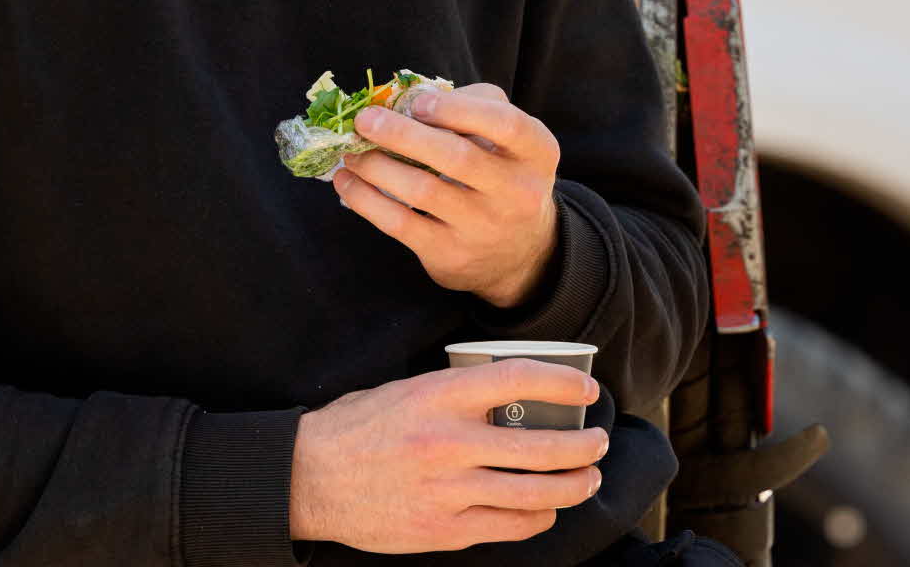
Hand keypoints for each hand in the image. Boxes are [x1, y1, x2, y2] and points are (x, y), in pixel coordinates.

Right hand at [290, 360, 607, 551]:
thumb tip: (510, 397)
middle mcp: (449, 441)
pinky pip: (509, 526)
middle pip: (540, 445)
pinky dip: (537, 517)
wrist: (311, 478)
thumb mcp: (406, 390)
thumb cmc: (357, 427)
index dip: (562, 383)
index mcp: (438, 395)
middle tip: (598, 441)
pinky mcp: (444, 530)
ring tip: (587, 479)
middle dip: (582, 445)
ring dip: (572, 486)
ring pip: (533, 492)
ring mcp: (449, 490)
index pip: (518, 379)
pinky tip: (546, 509)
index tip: (588, 389)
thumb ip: (455, 395)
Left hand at [334, 82, 559, 308]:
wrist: (520, 253)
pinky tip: (347, 181)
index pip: (505, 123)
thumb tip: (407, 96)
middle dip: (401, 134)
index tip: (417, 102)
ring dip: (375, 165)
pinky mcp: (451, 255)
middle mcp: (517, 192)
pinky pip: (400, 223)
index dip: (458, 109)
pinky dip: (365, 199)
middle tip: (364, 120)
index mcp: (536, 152)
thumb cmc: (502, 174)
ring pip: (421, 190)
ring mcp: (484, 228)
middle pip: (456, 157)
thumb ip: (472, 106)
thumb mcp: (507, 138)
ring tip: (350, 150)